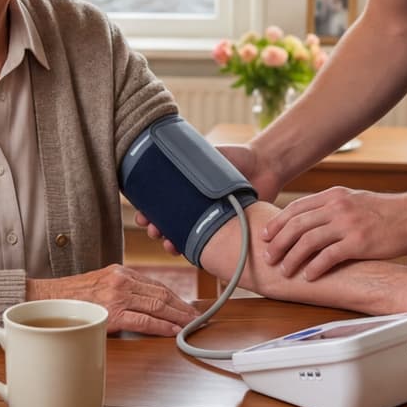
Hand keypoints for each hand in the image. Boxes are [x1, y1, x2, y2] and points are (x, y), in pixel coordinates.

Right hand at [25, 265, 196, 336]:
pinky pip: (144, 320)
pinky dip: (161, 326)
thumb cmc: (70, 297)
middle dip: (182, 307)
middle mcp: (121, 280)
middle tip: (197, 318)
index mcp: (120, 272)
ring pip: (157, 305)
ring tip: (191, 325)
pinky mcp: (112, 313)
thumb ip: (121, 290)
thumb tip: (143, 304)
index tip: (187, 307)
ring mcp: (117, 296)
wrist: (45, 301)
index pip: (156, 285)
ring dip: (178, 317)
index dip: (175, 297)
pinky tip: (173, 331)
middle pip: (162, 294)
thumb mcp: (100, 284)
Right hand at [136, 143, 275, 254]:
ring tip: (167, 243)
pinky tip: (186, 252)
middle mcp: (195, 206)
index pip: (159, 203)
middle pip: (167, 222)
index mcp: (186, 189)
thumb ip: (192, 158)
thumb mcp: (210, 155)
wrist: (266, 167)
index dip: (147, 210)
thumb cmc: (237, 158)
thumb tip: (166, 153)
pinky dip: (195, 250)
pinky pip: (206, 244)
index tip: (141, 213)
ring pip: (184, 236)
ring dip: (171, 242)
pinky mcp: (225, 231)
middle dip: (156, 228)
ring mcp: (209, 220)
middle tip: (152, 229)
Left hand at [261, 186, 406, 279]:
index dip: (277, 223)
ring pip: (307, 241)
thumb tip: (309, 221)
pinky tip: (308, 276)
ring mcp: (347, 224)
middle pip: (296, 225)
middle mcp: (337, 207)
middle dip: (278, 242)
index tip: (266, 236)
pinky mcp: (358, 243)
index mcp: (334, 195)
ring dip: (291, 258)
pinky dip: (314, 267)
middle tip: (268, 257)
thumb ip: (332, 207)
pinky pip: (328, 257)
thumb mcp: (354, 200)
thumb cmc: (385, 212)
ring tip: (284, 270)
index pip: (296, 208)